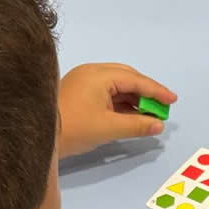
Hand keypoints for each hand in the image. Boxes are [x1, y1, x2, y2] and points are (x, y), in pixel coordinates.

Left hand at [57, 63, 176, 156]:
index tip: (172, 100)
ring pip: (116, 86)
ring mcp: (83, 82)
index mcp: (99, 75)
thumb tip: (158, 125)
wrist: (36, 136)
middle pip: (127, 78)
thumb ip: (137, 125)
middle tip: (162, 107)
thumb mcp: (109, 128)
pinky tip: (131, 115)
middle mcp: (91, 73)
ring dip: (134, 99)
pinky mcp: (78, 93)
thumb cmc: (74, 129)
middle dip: (146, 92)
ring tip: (148, 114)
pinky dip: (121, 103)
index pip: (135, 80)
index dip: (156, 91)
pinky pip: (106, 93)